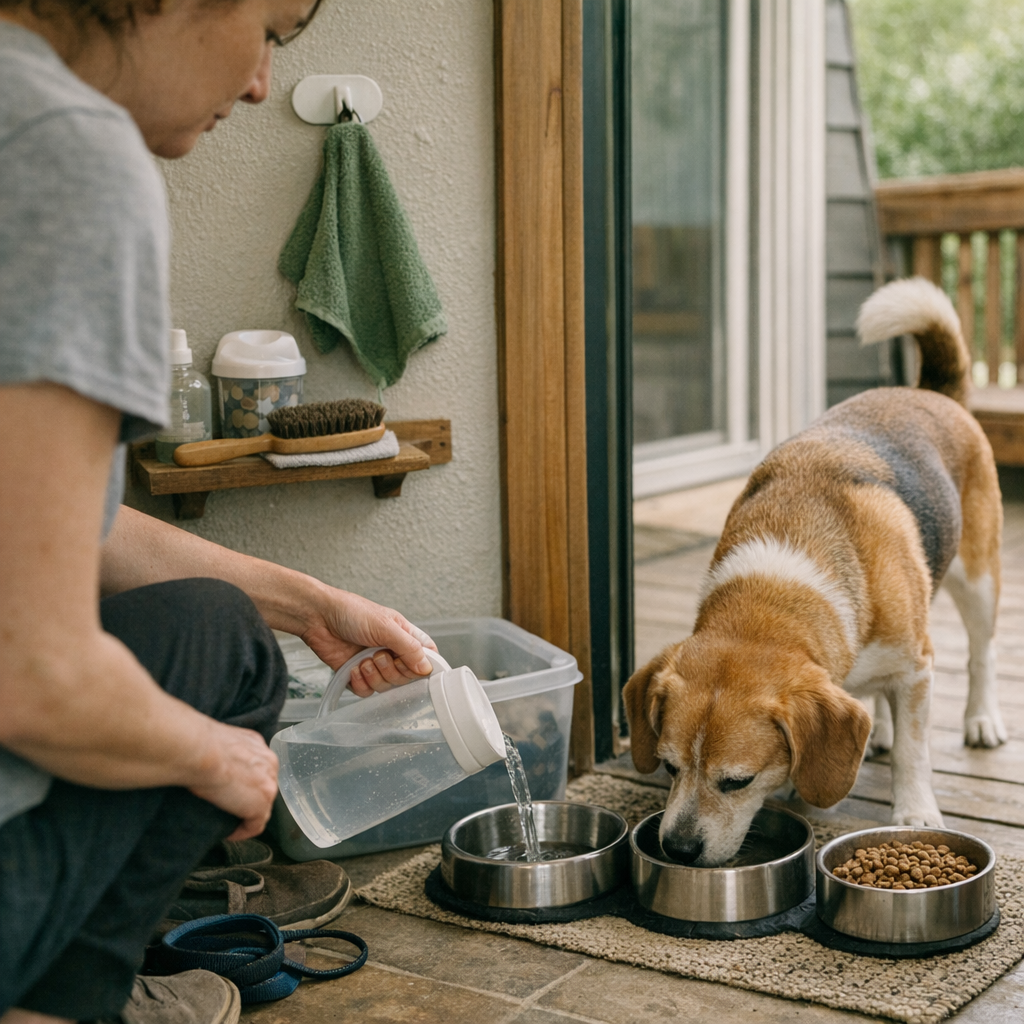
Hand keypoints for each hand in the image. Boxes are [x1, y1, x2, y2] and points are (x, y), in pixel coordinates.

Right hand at [189, 723, 279, 839]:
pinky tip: (229, 833)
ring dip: (247, 815)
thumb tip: (211, 759)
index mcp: (257, 745)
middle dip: (249, 798)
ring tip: (229, 821)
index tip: (230, 790)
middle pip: (263, 786)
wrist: (200, 751)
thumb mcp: (217, 741)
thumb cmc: (199, 745)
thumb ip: (224, 752)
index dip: (245, 782)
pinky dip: (242, 832)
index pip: (258, 768)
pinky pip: (255, 826)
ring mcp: (268, 785)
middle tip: (229, 807)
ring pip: (263, 806)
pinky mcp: (260, 805)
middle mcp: (269, 763)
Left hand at [299, 589, 437, 696]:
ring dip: (374, 676)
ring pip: (387, 687)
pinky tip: (354, 668)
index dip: (422, 667)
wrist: (318, 618)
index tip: (411, 665)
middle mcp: (393, 652)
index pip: (427, 659)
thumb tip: (426, 668)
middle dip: (392, 671)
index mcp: (405, 636)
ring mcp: (375, 665)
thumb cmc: (352, 612)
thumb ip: (408, 648)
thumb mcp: (385, 626)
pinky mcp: (358, 675)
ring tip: (363, 660)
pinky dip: (361, 683)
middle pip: (407, 677)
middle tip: (379, 655)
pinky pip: (368, 692)